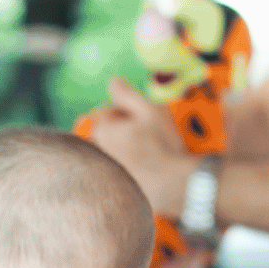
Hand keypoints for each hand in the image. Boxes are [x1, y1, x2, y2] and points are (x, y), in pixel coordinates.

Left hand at [92, 78, 194, 219]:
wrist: (172, 184)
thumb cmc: (161, 146)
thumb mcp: (148, 110)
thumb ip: (128, 94)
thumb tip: (114, 82)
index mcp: (101, 132)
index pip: (107, 112)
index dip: (128, 111)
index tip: (143, 117)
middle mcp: (97, 153)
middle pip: (109, 133)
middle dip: (126, 129)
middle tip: (149, 134)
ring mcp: (104, 170)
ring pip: (114, 149)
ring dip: (128, 146)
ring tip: (150, 150)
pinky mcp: (113, 185)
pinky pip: (119, 168)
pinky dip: (130, 165)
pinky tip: (147, 166)